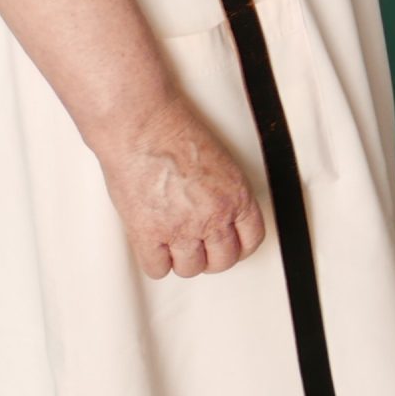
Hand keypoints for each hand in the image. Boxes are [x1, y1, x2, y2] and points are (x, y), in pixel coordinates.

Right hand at [92, 95, 266, 278]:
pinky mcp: (148, 234)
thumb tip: (220, 215)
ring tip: (173, 244)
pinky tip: (153, 246)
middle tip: (199, 246)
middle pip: (222, 260)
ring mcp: (181, 229)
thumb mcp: (220, 162)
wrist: (143, 126)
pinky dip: (155, 261)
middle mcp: (213, 216)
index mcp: (236, 196)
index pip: (251, 239)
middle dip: (211, 256)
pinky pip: (157, 268)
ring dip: (182, 259)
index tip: (230, 245)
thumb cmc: (175, 133)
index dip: (239, 246)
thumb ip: (224, 194)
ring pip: (190, 269)